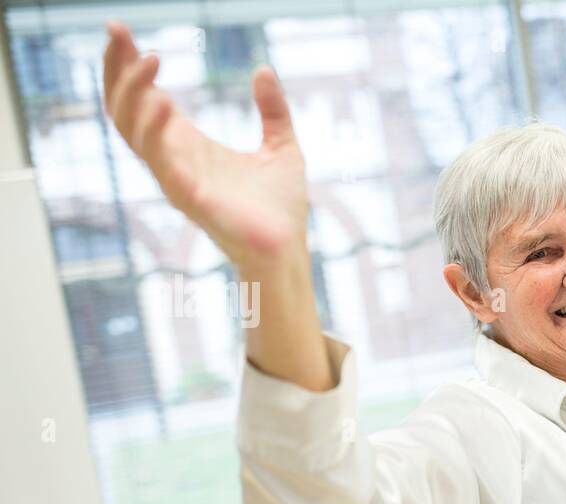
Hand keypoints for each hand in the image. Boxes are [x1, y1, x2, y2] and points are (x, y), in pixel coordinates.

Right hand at [102, 20, 307, 271]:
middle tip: (116, 30)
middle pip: (124, 108)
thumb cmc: (280, 208)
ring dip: (134, 93)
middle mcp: (173, 158)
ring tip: (150, 59)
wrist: (288, 250)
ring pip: (131, 130)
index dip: (128, 64)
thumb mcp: (282, 146)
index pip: (143, 97)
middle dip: (115, 68)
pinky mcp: (186, 196)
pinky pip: (158, 161)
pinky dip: (154, 131)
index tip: (121, 28)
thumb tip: (263, 69)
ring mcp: (175, 177)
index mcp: (188, 144)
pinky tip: (163, 103)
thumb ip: (272, 110)